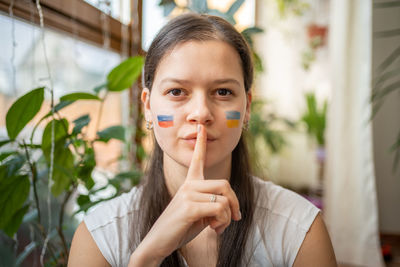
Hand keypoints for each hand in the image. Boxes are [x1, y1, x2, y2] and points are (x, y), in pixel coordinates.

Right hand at [130, 124, 240, 264]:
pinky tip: (213, 229)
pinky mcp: (190, 206)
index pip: (197, 159)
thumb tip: (233, 209)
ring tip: (217, 227)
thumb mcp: (200, 213)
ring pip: (224, 199)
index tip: (201, 127)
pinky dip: (222, 222)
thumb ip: (213, 204)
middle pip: (224, 184)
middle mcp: (188, 185)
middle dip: (235, 203)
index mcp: (189, 184)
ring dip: (227, 217)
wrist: (159, 243)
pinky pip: (219, 209)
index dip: (201, 143)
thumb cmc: (180, 228)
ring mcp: (188, 194)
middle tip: (234, 218)